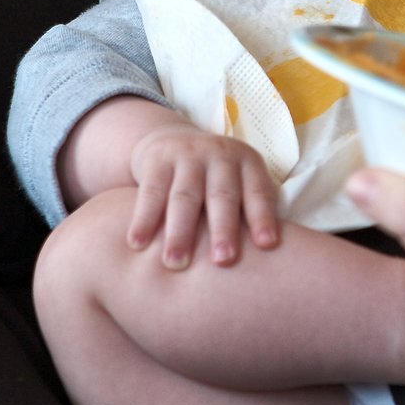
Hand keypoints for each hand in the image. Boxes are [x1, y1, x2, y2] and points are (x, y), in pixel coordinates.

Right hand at [128, 123, 279, 268]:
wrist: (172, 140)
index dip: (263, 217)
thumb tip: (266, 261)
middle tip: (223, 261)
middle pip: (222, 195)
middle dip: (223, 229)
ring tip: (175, 264)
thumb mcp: (238, 183)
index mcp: (248, 163)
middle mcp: (220, 155)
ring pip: (184, 196)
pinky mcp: (157, 159)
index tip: (267, 245)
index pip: (258, 192)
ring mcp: (188, 155)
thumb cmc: (215, 180)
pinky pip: (151, 192)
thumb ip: (248, 212)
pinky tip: (137, 244)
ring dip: (179, 232)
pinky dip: (143, 219)